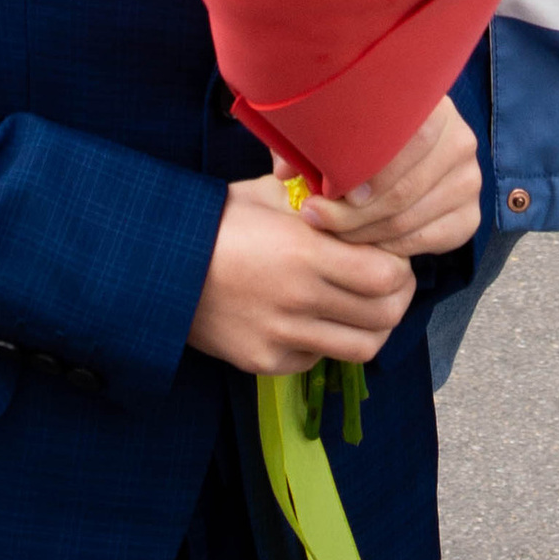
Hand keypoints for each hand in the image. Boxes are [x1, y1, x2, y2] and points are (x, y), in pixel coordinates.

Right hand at [187, 175, 416, 375]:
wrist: (158, 266)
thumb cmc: (217, 220)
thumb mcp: (270, 196)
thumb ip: (319, 200)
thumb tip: (362, 199)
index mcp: (303, 253)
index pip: (386, 276)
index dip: (400, 265)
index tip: (392, 252)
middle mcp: (297, 302)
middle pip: (384, 316)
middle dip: (397, 297)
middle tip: (389, 281)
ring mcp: (281, 339)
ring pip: (360, 348)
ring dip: (371, 326)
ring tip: (361, 304)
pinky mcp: (265, 363)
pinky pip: (319, 359)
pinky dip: (328, 341)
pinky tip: (315, 316)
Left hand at [300, 98, 482, 260]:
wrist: (403, 154)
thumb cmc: (360, 134)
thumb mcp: (334, 125)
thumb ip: (309, 140)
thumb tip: (287, 171)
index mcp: (430, 104)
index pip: (404, 137)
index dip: (363, 168)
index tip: (328, 189)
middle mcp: (459, 139)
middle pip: (403, 188)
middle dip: (352, 212)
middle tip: (316, 217)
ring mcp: (468, 178)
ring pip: (409, 218)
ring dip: (363, 232)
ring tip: (332, 229)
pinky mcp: (470, 214)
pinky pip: (426, 241)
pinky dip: (390, 246)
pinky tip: (365, 239)